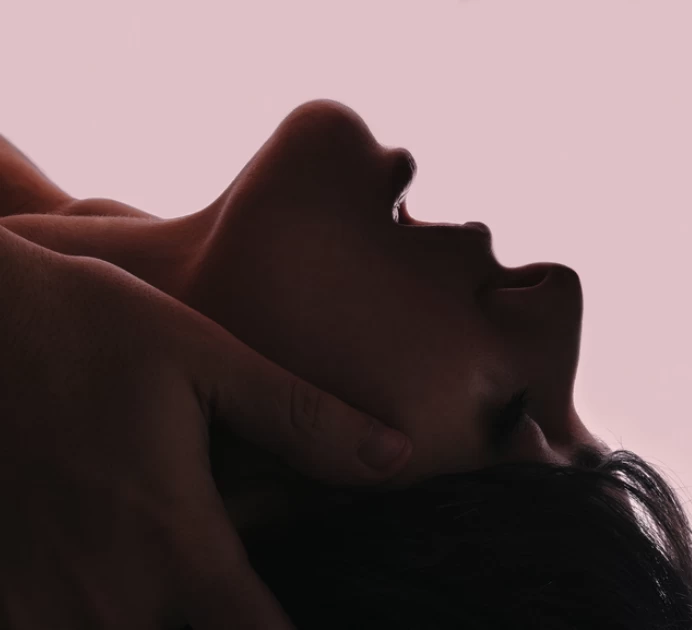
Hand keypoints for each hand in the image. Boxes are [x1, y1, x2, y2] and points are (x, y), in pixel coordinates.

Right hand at [0, 227, 411, 628]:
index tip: (322, 622)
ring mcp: (36, 607)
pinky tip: (117, 567)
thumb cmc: (89, 326)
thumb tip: (395, 457)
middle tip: (230, 578)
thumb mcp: (204, 358)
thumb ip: (301, 419)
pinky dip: (102, 612)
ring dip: (161, 617)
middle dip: (224, 621)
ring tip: (178, 571)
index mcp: (174, 538)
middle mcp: (105, 596)